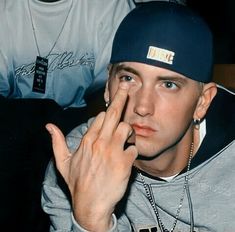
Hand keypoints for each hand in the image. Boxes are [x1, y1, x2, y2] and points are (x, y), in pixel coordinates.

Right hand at [46, 83, 137, 231]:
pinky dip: (133, 150)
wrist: (90, 204)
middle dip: (121, 97)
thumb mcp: (63, 162)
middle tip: (128, 87)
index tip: (112, 110)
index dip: (107, 113)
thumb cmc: (78, 183)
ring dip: (128, 132)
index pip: (101, 116)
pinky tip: (127, 157)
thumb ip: (57, 141)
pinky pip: (134, 148)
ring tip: (125, 141)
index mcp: (87, 140)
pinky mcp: (125, 163)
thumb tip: (48, 126)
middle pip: (113, 113)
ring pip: (126, 128)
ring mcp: (113, 152)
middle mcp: (100, 142)